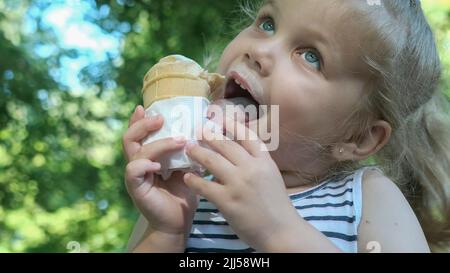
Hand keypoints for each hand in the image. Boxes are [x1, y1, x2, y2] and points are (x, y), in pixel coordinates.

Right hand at [123, 105, 197, 235]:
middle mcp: (139, 162)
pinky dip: (145, 164)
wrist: (178, 221)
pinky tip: (159, 166)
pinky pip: (134, 170)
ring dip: (159, 143)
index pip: (139, 133)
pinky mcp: (136, 188)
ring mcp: (136, 175)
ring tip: (180, 141)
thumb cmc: (183, 192)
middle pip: (130, 137)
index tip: (148, 106)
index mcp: (148, 156)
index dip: (140, 119)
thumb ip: (186, 150)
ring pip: (137, 150)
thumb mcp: (187, 166)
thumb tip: (200, 129)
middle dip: (143, 124)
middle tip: (161, 118)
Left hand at [183, 117, 300, 250]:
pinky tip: (188, 177)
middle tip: (197, 130)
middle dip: (209, 135)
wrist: (282, 231)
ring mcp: (238, 184)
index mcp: (264, 161)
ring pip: (212, 161)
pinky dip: (194, 180)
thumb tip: (238, 151)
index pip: (247, 136)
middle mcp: (251, 168)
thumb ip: (256, 163)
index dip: (231, 125)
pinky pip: (205, 186)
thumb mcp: (271, 176)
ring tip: (188, 148)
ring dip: (198, 152)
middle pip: (226, 145)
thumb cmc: (277, 205)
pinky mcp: (227, 201)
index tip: (219, 118)